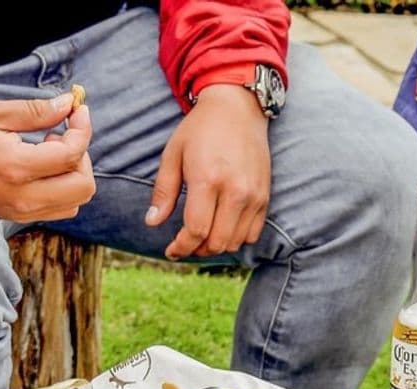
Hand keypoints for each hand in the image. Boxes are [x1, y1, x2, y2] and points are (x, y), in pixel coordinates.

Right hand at [0, 94, 94, 220]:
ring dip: (74, 173)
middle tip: (60, 135)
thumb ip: (35, 111)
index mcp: (14, 167)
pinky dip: (65, 187)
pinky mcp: (23, 217)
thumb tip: (68, 105)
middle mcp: (23, 197)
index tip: (79, 111)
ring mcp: (24, 212)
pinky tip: (44, 168)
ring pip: (77, 200)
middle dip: (82, 156)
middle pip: (83, 186)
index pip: (70, 155)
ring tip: (48, 151)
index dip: (82, 130)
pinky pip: (62, 208)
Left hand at [146, 84, 269, 258]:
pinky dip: (236, 239)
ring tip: (202, 238)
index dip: (182, 247)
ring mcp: (253, 196)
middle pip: (217, 242)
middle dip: (197, 250)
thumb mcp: (173, 154)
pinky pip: (252, 234)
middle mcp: (234, 191)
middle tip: (185, 245)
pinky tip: (222, 229)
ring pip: (235, 242)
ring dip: (216, 247)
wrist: (238, 109)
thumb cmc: (200, 129)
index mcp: (207, 179)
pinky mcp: (264, 197)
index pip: (196, 230)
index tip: (171, 251)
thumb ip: (163, 191)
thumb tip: (152, 223)